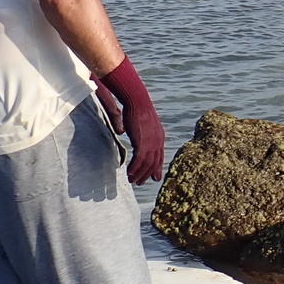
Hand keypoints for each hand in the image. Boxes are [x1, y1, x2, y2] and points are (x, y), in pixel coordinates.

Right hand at [98, 56, 165, 183]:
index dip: (157, 168)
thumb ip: (137, 130)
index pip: (159, 156)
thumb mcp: (140, 121)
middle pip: (154, 162)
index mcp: (159, 136)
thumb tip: (124, 133)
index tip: (154, 178)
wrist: (137, 100)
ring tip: (132, 180)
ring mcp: (152, 142)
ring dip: (139, 174)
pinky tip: (129, 173)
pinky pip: (140, 160)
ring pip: (147, 164)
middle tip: (141, 183)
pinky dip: (134, 168)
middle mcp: (158, 141)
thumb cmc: (136, 107)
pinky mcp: (143, 143)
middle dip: (147, 174)